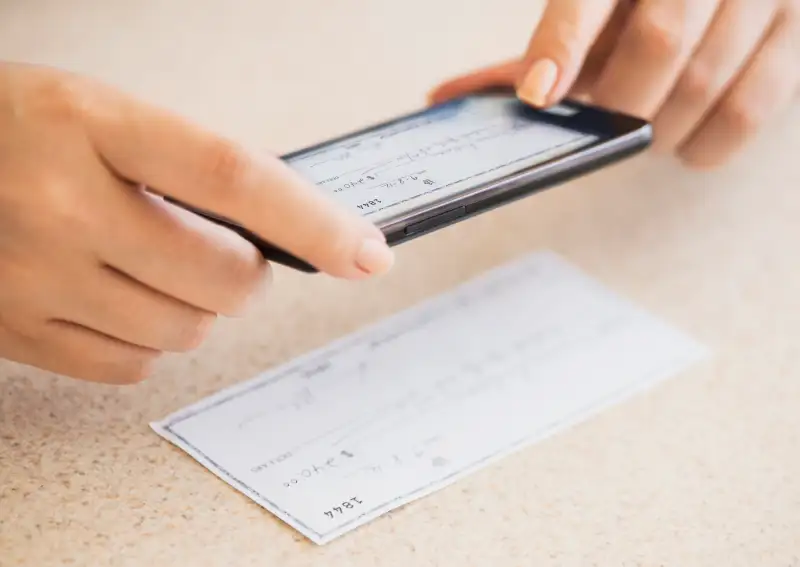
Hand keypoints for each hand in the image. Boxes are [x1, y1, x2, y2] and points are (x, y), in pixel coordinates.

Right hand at [0, 63, 393, 383]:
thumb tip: (287, 232)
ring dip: (197, 306)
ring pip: (185, 331)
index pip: (234, 179)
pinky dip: (148, 340)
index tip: (368, 253)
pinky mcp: (16, 332)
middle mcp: (60, 205)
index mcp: (92, 125)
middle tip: (228, 252)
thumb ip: (190, 168)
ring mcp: (32, 278)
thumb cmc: (18, 128)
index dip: (315, 223)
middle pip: (223, 280)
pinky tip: (119, 299)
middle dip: (248, 275)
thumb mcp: (102, 114)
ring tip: (154, 266)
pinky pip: (133, 366)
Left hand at [430, 0, 799, 167]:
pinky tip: (683, 144)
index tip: (540, 96)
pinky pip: (751, 110)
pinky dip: (705, 145)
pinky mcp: (798, 28)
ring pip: (704, 82)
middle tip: (606, 123)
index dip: (563, 45)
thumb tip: (446, 97)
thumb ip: (535, 49)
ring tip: (643, 128)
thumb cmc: (639, 0)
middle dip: (621, 104)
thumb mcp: (592, 6)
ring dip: (658, 129)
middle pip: (658, 45)